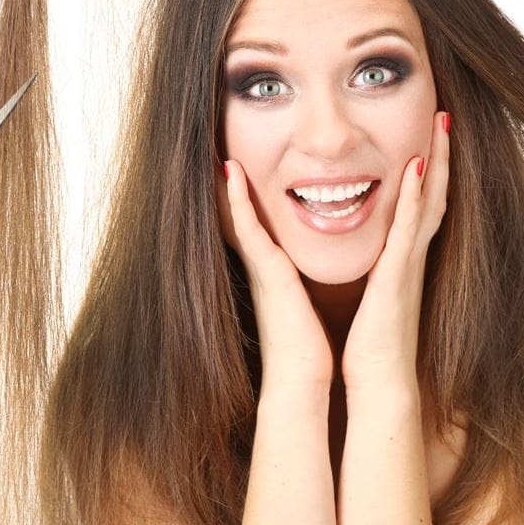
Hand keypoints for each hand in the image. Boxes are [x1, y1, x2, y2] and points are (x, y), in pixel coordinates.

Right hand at [219, 160, 335, 392]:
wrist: (304, 377)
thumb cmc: (309, 343)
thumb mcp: (305, 302)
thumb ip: (301, 283)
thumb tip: (308, 272)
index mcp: (272, 268)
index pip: (254, 222)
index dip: (242, 194)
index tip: (233, 163)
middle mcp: (261, 262)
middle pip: (237, 213)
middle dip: (226, 183)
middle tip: (214, 147)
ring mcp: (259, 266)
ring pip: (236, 213)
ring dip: (227, 181)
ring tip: (217, 147)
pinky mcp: (266, 272)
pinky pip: (246, 228)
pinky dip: (236, 200)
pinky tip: (230, 173)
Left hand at [342, 112, 449, 391]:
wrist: (379, 380)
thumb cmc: (373, 346)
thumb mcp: (373, 298)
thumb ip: (375, 275)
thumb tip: (371, 265)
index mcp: (404, 261)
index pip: (422, 206)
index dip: (429, 172)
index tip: (430, 138)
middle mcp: (413, 257)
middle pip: (436, 194)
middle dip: (441, 155)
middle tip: (444, 118)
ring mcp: (410, 263)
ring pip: (431, 201)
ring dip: (436, 162)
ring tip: (440, 125)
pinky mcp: (399, 274)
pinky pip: (411, 227)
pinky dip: (417, 196)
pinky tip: (417, 167)